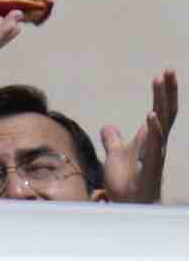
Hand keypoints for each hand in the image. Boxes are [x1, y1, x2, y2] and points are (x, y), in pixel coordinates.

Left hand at [100, 70, 177, 203]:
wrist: (129, 207)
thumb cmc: (127, 183)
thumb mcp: (115, 156)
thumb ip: (113, 141)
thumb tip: (108, 127)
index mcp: (150, 139)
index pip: (159, 110)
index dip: (161, 94)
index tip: (161, 74)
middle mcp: (156, 144)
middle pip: (165, 112)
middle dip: (167, 91)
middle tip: (169, 70)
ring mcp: (155, 155)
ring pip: (162, 124)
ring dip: (161, 102)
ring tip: (160, 81)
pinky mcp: (150, 167)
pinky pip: (154, 146)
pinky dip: (154, 130)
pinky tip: (151, 115)